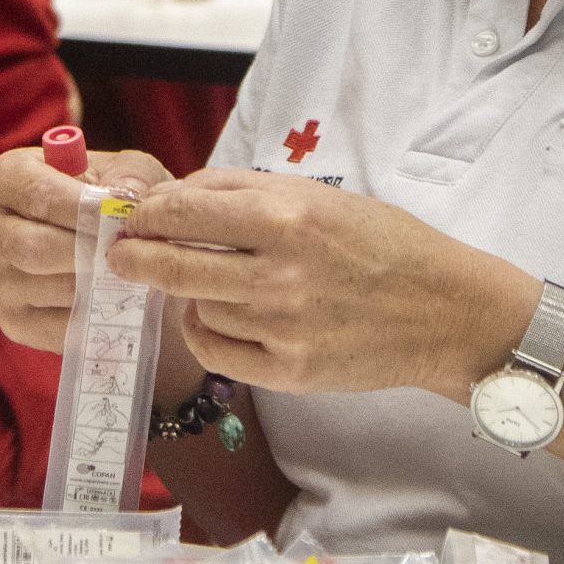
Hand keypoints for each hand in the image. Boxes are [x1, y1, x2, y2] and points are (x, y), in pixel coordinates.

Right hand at [0, 143, 170, 353]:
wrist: (113, 247)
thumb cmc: (114, 199)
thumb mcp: (128, 171)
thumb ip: (130, 176)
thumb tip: (127, 197)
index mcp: (5, 178)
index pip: (35, 193)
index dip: (80, 206)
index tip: (116, 215)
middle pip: (33, 247)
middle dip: (87, 250)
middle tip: (125, 251)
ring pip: (50, 287)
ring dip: (95, 283)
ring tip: (126, 273)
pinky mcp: (14, 321)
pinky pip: (56, 326)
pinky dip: (93, 316)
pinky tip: (113, 299)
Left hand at [112, 169, 533, 397]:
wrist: (444, 311)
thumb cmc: (380, 242)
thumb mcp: (315, 194)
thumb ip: (241, 190)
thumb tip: (172, 195)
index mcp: (287, 217)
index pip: (184, 212)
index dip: (146, 214)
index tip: (128, 215)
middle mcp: (280, 274)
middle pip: (173, 266)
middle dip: (135, 257)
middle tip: (119, 253)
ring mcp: (283, 328)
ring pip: (196, 306)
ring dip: (188, 291)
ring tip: (204, 280)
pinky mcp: (290, 372)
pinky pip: (217, 351)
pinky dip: (205, 331)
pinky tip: (216, 315)